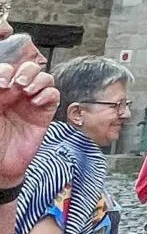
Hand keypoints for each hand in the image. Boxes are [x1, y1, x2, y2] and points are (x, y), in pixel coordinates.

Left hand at [0, 40, 59, 190]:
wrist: (3, 166)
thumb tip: (1, 81)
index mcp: (2, 90)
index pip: (9, 69)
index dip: (7, 70)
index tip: (2, 82)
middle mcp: (18, 93)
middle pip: (29, 68)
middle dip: (25, 71)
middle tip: (17, 83)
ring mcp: (32, 102)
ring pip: (44, 77)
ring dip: (38, 79)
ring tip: (27, 91)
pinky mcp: (45, 112)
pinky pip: (53, 94)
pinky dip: (47, 93)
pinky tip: (36, 103)